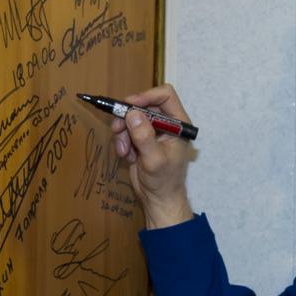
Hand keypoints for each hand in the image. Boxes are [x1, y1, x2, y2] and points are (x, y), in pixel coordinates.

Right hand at [111, 84, 195, 229]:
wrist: (158, 199)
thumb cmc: (164, 181)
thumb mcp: (154, 159)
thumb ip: (144, 136)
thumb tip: (132, 114)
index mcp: (178, 124)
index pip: (165, 95)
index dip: (147, 96)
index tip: (130, 106)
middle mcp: (166, 124)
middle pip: (143, 104)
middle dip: (128, 117)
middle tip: (117, 128)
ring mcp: (152, 131)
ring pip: (131, 118)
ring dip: (123, 132)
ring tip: (124, 151)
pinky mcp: (140, 139)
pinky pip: (126, 131)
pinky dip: (122, 142)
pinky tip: (127, 156)